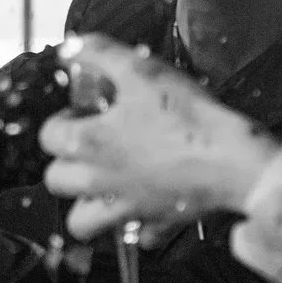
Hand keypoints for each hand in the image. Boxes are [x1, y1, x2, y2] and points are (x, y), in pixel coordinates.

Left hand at [39, 35, 281, 238]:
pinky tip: (149, 201)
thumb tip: (69, 48)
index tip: (83, 112)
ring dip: (86, 205)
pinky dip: (137, 224)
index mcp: (88, 144)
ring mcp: (126, 208)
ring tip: (104, 184)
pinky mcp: (156, 224)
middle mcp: (99, 181)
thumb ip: (99, 54)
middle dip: (65, 163)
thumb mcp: (140, 71)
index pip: (47, 136)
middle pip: (56, 181)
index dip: (62, 119)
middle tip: (90, 146)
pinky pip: (136, 234)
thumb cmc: (187, 117)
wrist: (234, 160)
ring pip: (82, 222)